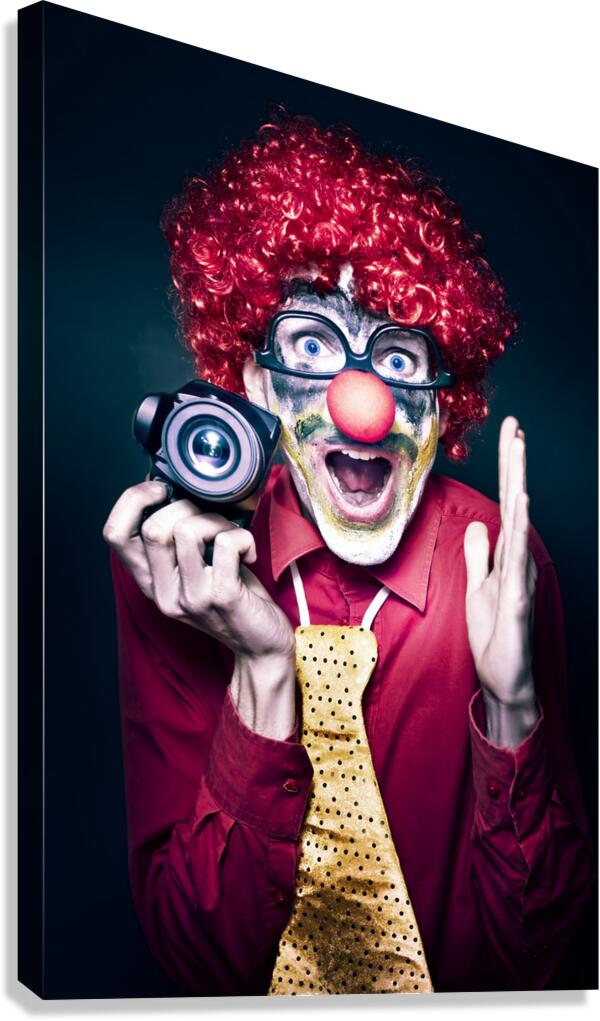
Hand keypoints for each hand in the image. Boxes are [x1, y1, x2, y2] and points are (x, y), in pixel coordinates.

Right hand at [103, 481, 296, 737]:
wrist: (261, 645)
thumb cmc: (233, 596)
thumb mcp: (195, 569)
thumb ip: (179, 541)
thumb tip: (176, 488)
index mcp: (152, 582)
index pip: (114, 535)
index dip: (132, 501)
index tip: (160, 490)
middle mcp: (163, 592)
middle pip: (153, 528)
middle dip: (187, 507)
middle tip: (212, 520)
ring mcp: (190, 597)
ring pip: (187, 530)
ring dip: (218, 521)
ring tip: (232, 536)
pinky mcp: (220, 597)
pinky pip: (227, 542)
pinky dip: (243, 536)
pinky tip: (249, 552)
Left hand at [463, 418, 537, 744]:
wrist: (504, 682)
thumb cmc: (496, 638)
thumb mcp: (478, 589)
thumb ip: (479, 558)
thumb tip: (480, 526)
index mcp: (508, 556)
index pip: (507, 504)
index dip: (507, 471)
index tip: (509, 434)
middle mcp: (519, 561)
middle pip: (516, 504)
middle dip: (514, 464)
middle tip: (515, 425)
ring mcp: (520, 579)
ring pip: (520, 523)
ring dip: (518, 485)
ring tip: (519, 451)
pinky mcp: (517, 600)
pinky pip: (518, 560)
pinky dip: (519, 531)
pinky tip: (522, 506)